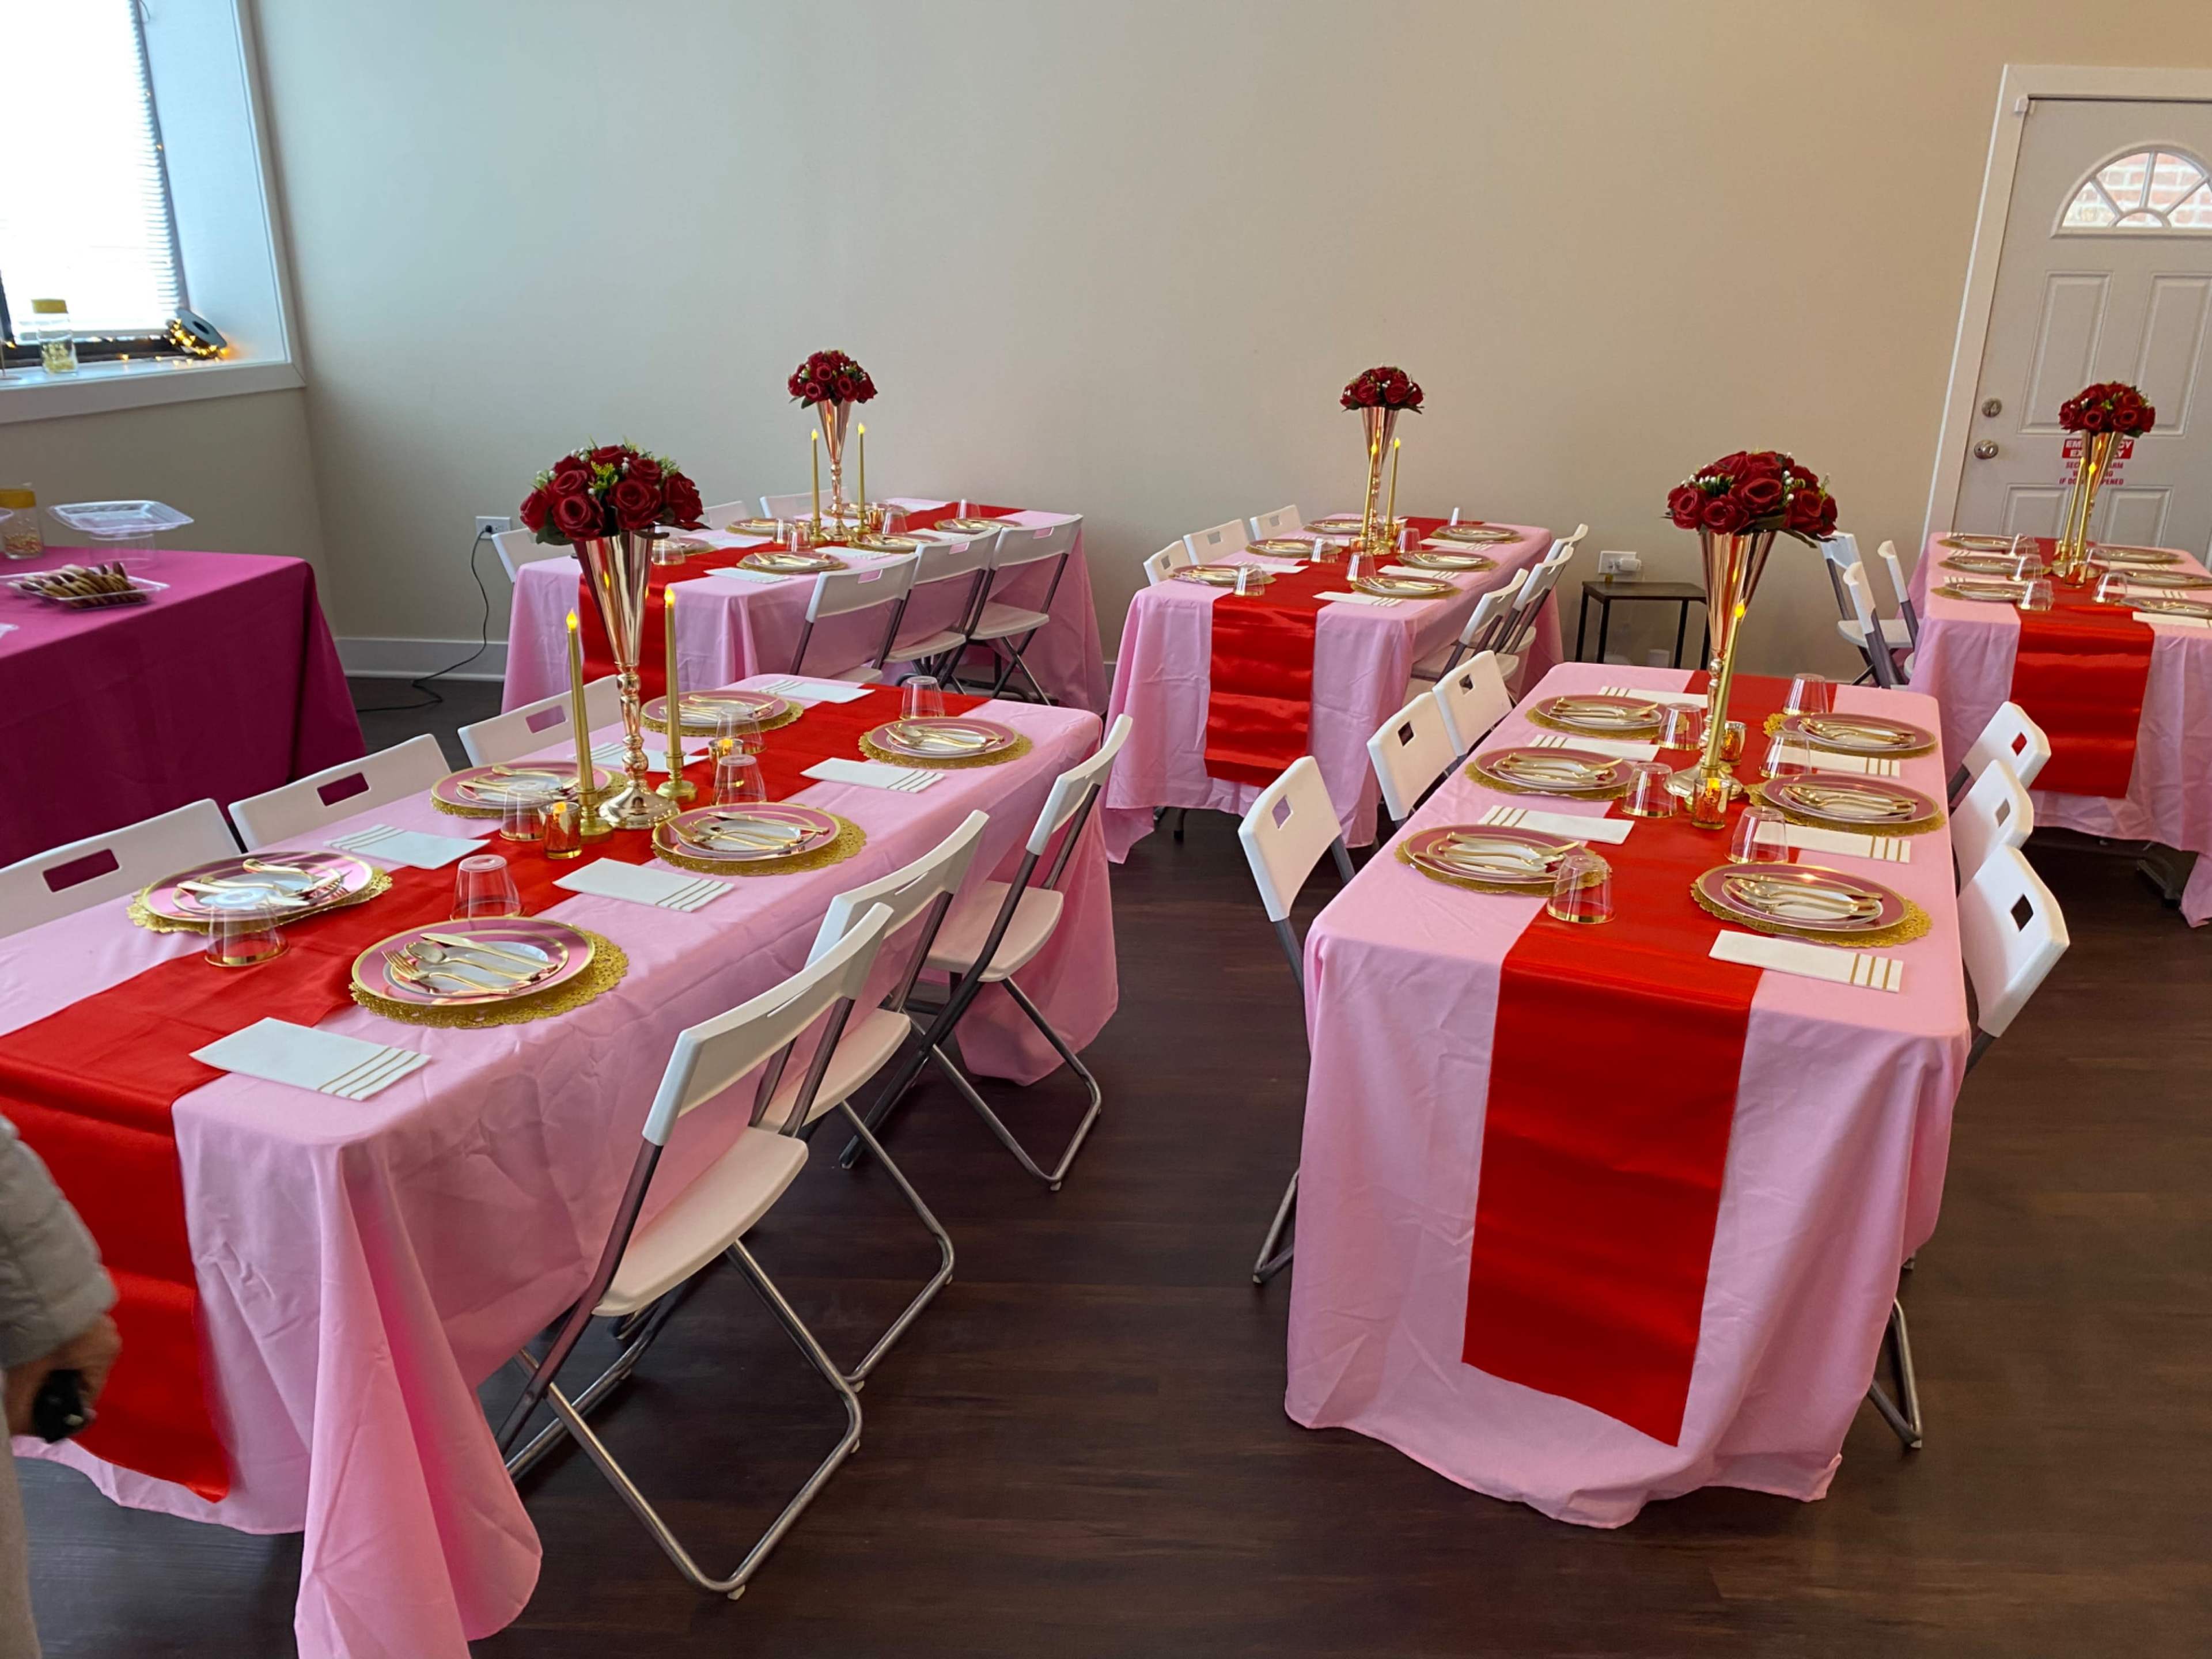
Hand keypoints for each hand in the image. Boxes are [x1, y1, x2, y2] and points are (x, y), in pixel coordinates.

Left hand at [4, 1314, 119, 1436]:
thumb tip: (17, 1433)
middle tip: (34, 1383)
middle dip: (61, 1382)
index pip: (88, 1396)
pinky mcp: (94, 1309)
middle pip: (85, 1375)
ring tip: (37, 1361)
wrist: (42, 1290)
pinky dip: (65, 1344)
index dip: (64, 1406)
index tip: (42, 1407)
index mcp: (104, 1359)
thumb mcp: (26, 1375)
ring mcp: (104, 1323)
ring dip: (62, 1363)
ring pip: (83, 1356)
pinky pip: (82, 1337)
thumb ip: (21, 1407)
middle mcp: (111, 1341)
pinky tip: (46, 1341)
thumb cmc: (42, 1336)